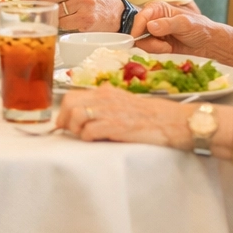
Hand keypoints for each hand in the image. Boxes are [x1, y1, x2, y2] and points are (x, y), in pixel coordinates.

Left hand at [18, 0, 122, 31]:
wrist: (113, 12)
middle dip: (39, 2)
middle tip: (35, 7)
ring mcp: (87, 1)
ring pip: (55, 9)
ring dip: (51, 12)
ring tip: (58, 11)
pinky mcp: (87, 18)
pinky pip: (62, 22)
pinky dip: (59, 22)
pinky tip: (67, 19)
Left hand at [55, 86, 192, 147]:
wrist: (169, 121)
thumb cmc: (149, 116)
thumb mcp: (123, 103)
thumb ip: (104, 105)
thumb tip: (83, 115)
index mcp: (105, 92)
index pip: (73, 96)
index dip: (64, 111)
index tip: (62, 122)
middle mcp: (104, 98)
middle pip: (69, 104)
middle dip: (65, 120)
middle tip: (69, 131)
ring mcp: (109, 111)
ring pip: (75, 116)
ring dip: (76, 129)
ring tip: (86, 136)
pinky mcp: (115, 126)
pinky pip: (88, 132)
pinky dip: (88, 138)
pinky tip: (97, 140)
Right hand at [131, 0, 219, 55]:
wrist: (207, 43)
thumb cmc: (198, 28)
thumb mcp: (185, 24)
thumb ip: (167, 24)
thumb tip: (150, 26)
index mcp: (157, 8)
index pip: (140, 17)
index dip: (136, 29)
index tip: (137, 40)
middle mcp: (152, 19)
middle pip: (137, 31)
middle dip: (148, 41)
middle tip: (164, 45)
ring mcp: (152, 32)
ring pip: (141, 42)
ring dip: (154, 47)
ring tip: (168, 46)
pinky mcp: (155, 43)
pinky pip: (147, 49)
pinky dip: (156, 51)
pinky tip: (168, 48)